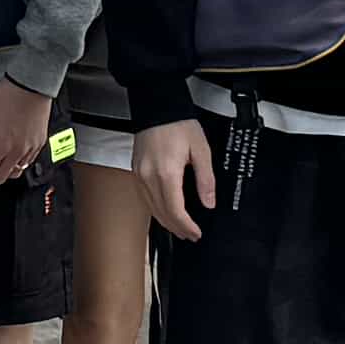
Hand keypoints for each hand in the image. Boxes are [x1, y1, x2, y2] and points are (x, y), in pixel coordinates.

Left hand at [0, 79, 52, 189]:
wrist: (32, 84)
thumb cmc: (8, 95)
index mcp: (1, 145)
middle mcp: (17, 151)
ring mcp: (30, 149)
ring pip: (14, 174)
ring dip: (0, 175)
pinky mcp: (39, 144)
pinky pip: (26, 164)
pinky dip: (15, 166)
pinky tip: (8, 158)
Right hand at [130, 117, 213, 239]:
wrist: (157, 107)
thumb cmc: (179, 124)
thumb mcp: (201, 150)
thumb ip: (206, 179)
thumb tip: (209, 203)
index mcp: (167, 172)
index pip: (175, 210)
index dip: (186, 226)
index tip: (196, 233)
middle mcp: (149, 177)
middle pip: (161, 213)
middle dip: (177, 228)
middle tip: (191, 235)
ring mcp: (139, 175)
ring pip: (151, 208)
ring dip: (165, 222)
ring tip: (179, 228)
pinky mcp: (136, 171)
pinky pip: (144, 198)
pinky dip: (155, 210)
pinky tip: (164, 212)